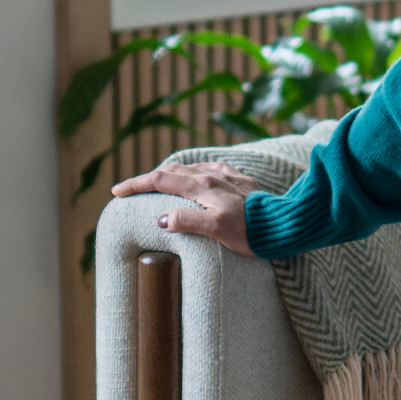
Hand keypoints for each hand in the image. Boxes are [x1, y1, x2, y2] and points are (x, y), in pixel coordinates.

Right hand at [111, 161, 260, 257]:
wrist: (284, 223)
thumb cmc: (250, 231)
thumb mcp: (215, 229)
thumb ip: (187, 221)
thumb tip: (161, 218)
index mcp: (201, 186)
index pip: (159, 180)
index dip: (135, 184)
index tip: (116, 192)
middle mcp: (212, 175)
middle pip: (173, 171)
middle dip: (150, 178)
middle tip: (134, 189)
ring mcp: (227, 175)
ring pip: (192, 168)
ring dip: (173, 174)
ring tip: (162, 183)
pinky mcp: (241, 179)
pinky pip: (212, 169)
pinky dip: (196, 172)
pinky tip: (200, 177)